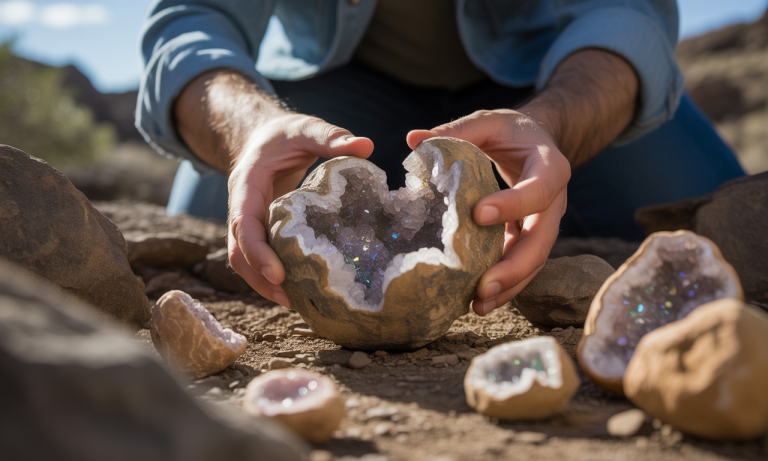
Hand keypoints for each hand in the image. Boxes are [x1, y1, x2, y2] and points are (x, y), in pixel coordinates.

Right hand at [227, 114, 372, 305]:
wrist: (263, 135)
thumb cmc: (285, 133)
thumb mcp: (306, 128)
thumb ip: (331, 137)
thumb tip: (366, 145)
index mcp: (246, 183)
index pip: (242, 222)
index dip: (257, 251)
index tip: (278, 273)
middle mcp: (241, 205)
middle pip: (238, 250)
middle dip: (259, 277)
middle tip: (289, 298)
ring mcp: (248, 220)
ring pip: (244, 259)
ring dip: (263, 283)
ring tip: (294, 303)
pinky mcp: (260, 229)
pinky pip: (259, 255)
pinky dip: (271, 275)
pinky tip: (296, 289)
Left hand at [407, 109, 569, 315]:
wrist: (537, 143)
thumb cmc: (512, 132)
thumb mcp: (490, 123)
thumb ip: (457, 130)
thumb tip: (414, 139)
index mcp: (550, 167)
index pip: (538, 191)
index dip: (512, 205)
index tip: (477, 214)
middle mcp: (554, 202)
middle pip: (541, 241)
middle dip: (514, 268)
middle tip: (483, 286)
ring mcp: (544, 225)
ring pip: (533, 262)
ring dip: (509, 287)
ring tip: (478, 306)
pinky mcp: (529, 239)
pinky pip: (521, 266)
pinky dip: (503, 285)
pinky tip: (477, 302)